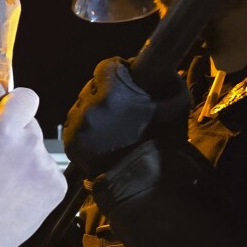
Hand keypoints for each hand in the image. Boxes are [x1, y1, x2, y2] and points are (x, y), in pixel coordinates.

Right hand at [0, 88, 64, 246]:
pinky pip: (49, 172)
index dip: (19, 104)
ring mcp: (47, 166)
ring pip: (40, 151)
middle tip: (3, 159)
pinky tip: (23, 194)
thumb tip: (4, 100)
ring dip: (29, 160)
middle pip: (32, 126)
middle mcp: (30, 143)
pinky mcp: (59, 185)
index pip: (27, 97)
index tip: (12, 113)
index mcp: (4, 130)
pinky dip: (38, 180)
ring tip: (10, 183)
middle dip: (20, 136)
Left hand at [62, 57, 189, 178]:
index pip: (106, 66)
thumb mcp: (175, 106)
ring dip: (93, 112)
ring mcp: (78, 125)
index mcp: (113, 92)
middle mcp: (90, 106)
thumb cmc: (162, 142)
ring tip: (111, 126)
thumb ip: (171, 82)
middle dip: (105, 92)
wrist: (144, 180)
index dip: (119, 71)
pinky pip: (75, 127)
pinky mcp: (71, 142)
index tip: (126, 78)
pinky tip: (101, 138)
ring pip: (82, 107)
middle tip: (120, 107)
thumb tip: (166, 71)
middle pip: (91, 87)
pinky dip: (86, 130)